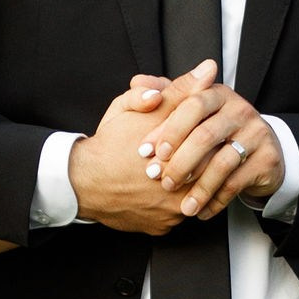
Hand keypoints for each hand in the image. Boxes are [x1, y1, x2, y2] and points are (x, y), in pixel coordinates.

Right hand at [68, 70, 217, 236]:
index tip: (204, 134)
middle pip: (209, 174)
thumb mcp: (139, 107)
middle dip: (201, 162)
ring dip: (190, 184)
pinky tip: (159, 190)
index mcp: (181, 159)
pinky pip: (175, 215)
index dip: (210, 138)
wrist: (82, 181)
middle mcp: (181, 191)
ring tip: (175, 171)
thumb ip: (178, 90)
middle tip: (188, 153)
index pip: (216, 148)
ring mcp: (172, 214)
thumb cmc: (110, 143)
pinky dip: (171, 203)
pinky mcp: (161, 228)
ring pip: (195, 197)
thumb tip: (207, 69)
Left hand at [136, 67, 284, 220]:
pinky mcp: (267, 159)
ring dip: (197, 187)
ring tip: (182, 204)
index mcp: (216, 94)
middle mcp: (239, 109)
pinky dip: (214, 200)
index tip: (146, 152)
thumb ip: (163, 96)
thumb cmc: (213, 131)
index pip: (191, 105)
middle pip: (205, 136)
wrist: (259, 151)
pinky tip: (200, 211)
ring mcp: (256, 133)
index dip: (167, 129)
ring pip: (221, 163)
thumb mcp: (188, 110)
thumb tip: (138, 84)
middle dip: (179, 162)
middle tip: (161, 180)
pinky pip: (236, 183)